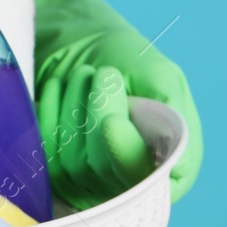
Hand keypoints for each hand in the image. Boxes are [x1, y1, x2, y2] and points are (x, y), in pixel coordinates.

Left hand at [34, 0, 202, 208]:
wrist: (81, 43)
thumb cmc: (128, 61)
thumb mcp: (159, 76)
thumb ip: (171, 112)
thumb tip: (180, 166)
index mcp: (170, 167)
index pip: (153, 182)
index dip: (129, 155)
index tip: (112, 121)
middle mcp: (130, 183)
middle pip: (108, 167)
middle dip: (100, 112)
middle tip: (105, 73)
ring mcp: (89, 183)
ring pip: (74, 160)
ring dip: (76, 104)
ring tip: (85, 74)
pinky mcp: (54, 174)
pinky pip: (46, 149)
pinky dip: (52, 109)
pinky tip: (61, 87)